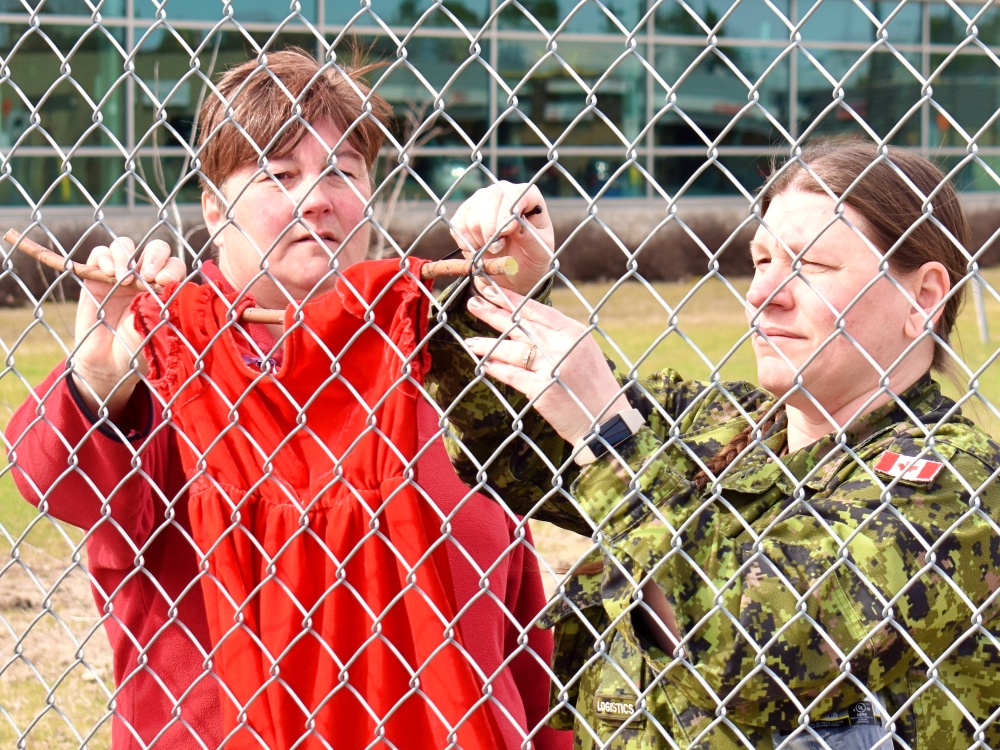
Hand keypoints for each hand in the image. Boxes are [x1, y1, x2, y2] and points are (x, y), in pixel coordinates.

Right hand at [72, 237, 185, 417]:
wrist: (108, 364)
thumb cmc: (138, 349)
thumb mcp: (156, 330)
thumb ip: (162, 308)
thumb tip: (170, 287)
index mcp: (166, 288)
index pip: (175, 265)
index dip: (172, 268)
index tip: (165, 282)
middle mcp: (145, 278)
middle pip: (155, 249)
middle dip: (154, 257)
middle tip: (147, 276)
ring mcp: (120, 276)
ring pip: (125, 246)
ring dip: (126, 255)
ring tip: (123, 277)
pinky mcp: (95, 278)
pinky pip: (99, 253)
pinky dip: (103, 256)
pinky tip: (108, 272)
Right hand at [449, 181, 553, 294]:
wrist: (515, 272)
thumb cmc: (532, 258)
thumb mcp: (540, 252)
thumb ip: (530, 238)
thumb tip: (513, 226)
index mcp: (528, 197)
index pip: (514, 194)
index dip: (506, 212)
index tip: (506, 232)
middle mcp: (503, 192)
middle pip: (489, 199)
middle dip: (490, 228)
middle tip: (498, 248)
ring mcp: (481, 201)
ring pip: (471, 215)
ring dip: (480, 240)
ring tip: (493, 250)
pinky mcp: (464, 214)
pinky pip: (458, 227)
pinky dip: (466, 243)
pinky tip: (479, 249)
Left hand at [463, 285, 629, 445]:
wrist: (606, 423)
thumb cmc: (593, 387)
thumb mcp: (583, 351)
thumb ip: (558, 336)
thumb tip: (525, 324)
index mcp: (574, 332)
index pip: (537, 310)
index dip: (511, 299)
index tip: (491, 290)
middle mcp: (562, 346)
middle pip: (520, 326)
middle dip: (493, 313)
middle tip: (473, 302)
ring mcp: (551, 368)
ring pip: (511, 351)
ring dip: (487, 346)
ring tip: (470, 341)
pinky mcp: (542, 391)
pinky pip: (512, 375)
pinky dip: (496, 369)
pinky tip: (484, 364)